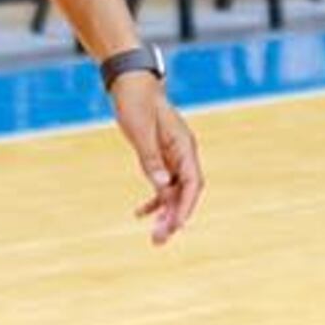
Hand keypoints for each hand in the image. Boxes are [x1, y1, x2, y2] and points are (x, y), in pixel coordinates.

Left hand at [110, 74, 202, 243]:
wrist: (131, 83)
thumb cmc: (137, 103)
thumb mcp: (141, 131)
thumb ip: (151, 159)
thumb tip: (162, 187)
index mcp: (183, 145)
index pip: (192, 182)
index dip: (186, 206)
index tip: (177, 227)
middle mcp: (182, 153)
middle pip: (185, 191)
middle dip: (175, 217)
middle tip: (159, 240)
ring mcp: (173, 155)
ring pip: (174, 191)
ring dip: (165, 213)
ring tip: (154, 237)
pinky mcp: (161, 156)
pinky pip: (162, 184)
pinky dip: (154, 200)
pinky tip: (140, 213)